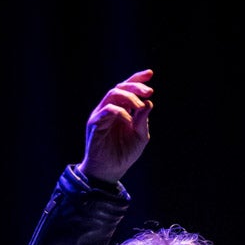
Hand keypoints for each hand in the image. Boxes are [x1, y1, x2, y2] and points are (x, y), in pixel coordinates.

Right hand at [77, 68, 153, 183]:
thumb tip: (148, 103)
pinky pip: (107, 110)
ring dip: (129, 97)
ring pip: (112, 94)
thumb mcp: (140, 137)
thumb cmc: (124, 154)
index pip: (127, 88)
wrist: (109, 171)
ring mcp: (101, 114)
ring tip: (140, 106)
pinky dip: (120, 112)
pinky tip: (128, 121)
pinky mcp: (94, 123)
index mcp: (121, 109)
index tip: (150, 73)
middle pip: (120, 87)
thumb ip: (143, 121)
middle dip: (135, 86)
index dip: (137, 79)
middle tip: (148, 91)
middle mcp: (110, 109)